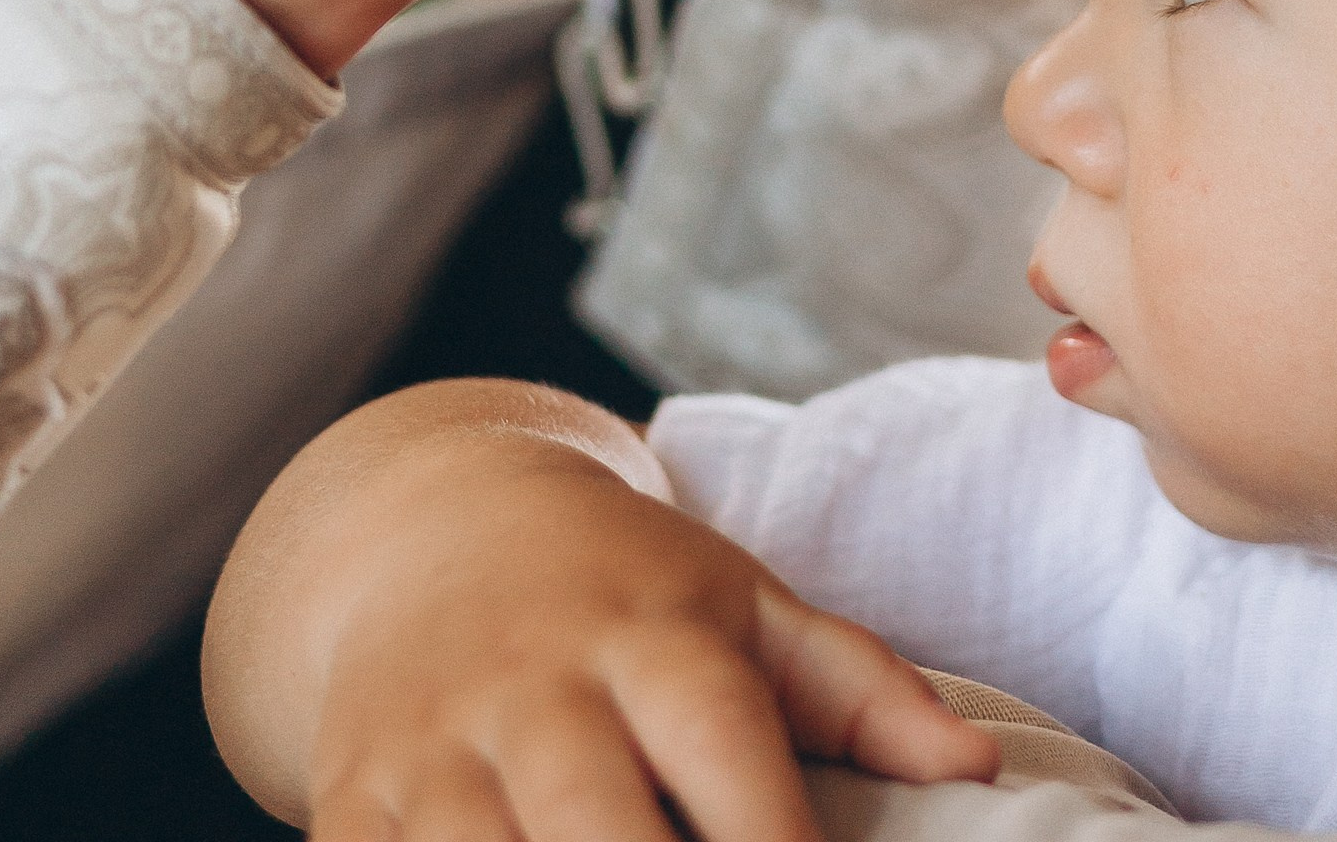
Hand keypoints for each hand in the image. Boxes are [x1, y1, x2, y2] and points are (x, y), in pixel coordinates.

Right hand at [203, 385, 997, 841]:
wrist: (424, 526)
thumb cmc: (622, 586)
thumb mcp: (742, 603)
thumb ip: (861, 688)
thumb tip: (984, 768)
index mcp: (650, 632)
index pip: (724, 745)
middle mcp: (536, 685)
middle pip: (598, 825)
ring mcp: (432, 747)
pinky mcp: (352, 800)